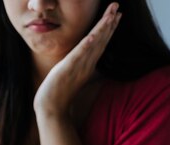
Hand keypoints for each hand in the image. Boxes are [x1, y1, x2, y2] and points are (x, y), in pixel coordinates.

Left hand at [33, 2, 121, 116]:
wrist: (52, 109)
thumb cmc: (60, 93)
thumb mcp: (72, 75)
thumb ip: (80, 66)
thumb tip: (84, 59)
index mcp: (88, 64)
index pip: (101, 42)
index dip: (109, 28)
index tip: (117, 14)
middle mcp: (86, 64)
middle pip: (101, 40)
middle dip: (109, 23)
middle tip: (117, 6)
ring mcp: (79, 67)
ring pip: (93, 45)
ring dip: (102, 30)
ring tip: (111, 15)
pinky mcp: (68, 70)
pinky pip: (78, 56)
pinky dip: (86, 46)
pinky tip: (92, 36)